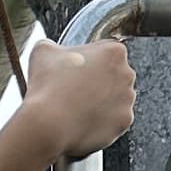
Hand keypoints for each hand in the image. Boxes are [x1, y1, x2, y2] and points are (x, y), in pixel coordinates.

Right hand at [20, 35, 136, 164]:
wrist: (49, 124)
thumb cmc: (47, 87)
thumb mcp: (43, 51)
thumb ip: (54, 46)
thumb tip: (52, 50)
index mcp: (114, 51)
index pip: (106, 51)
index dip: (89, 60)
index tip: (76, 69)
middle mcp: (127, 74)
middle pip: (114, 75)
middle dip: (99, 80)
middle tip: (75, 89)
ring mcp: (127, 100)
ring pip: (116, 98)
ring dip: (101, 101)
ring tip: (77, 107)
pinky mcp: (124, 122)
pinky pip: (114, 120)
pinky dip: (102, 121)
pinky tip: (83, 120)